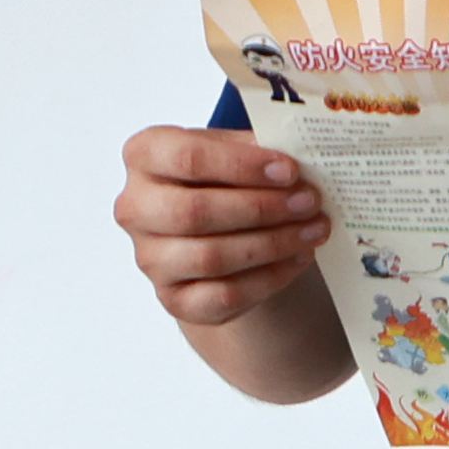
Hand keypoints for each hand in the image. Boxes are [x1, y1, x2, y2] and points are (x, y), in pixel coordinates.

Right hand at [115, 124, 329, 324]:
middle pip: (195, 212)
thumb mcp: (231, 151)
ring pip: (212, 257)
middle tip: (309, 202)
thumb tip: (300, 156)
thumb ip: (254, 149)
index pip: (187, 158)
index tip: (290, 170)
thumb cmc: (220, 180)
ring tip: (313, 229)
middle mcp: (136, 208)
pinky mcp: (174, 299)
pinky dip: (270, 277)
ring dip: (273, 243)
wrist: (212, 231)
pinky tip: (298, 257)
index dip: (242, 165)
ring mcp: (150, 259)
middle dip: (261, 208)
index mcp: (144, 156)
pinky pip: (225, 294)